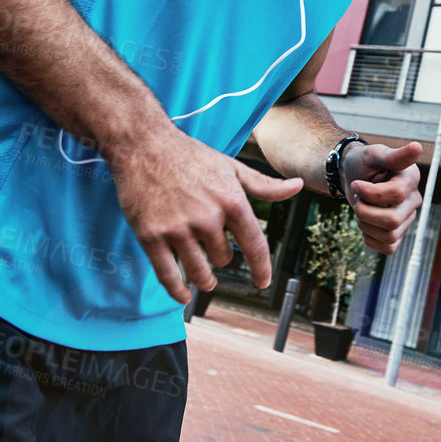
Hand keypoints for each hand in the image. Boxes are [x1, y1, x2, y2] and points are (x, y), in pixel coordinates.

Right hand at [110, 123, 301, 304]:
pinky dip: (177, 291)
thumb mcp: (231, 167)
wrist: (144, 145)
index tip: (263, 282)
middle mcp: (207, 218)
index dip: (261, 268)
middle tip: (210, 245)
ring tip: (204, 278)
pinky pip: (168, 275)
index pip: (255, 245)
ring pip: (199, 272)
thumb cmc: (190, 156)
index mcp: (231, 201)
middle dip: (219, 256)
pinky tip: (183, 295)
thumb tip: (297, 186)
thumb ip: (264, 185)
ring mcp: (178, 229)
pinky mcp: (151, 236)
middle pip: (223, 259)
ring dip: (203, 279)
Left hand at [342, 141, 421, 255]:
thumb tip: (417, 147)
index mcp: (411, 179)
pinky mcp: (398, 233)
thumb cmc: (363, 163)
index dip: (370, 193)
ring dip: (366, 224)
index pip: (396, 194)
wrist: (352, 177)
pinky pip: (388, 248)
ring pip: (390, 236)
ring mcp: (407, 218)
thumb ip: (394, 155)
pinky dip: (371, 238)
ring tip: (360, 208)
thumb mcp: (374, 155)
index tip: (356, 184)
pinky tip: (366, 222)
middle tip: (356, 198)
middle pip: (392, 220)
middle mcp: (413, 200)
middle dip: (365, 211)